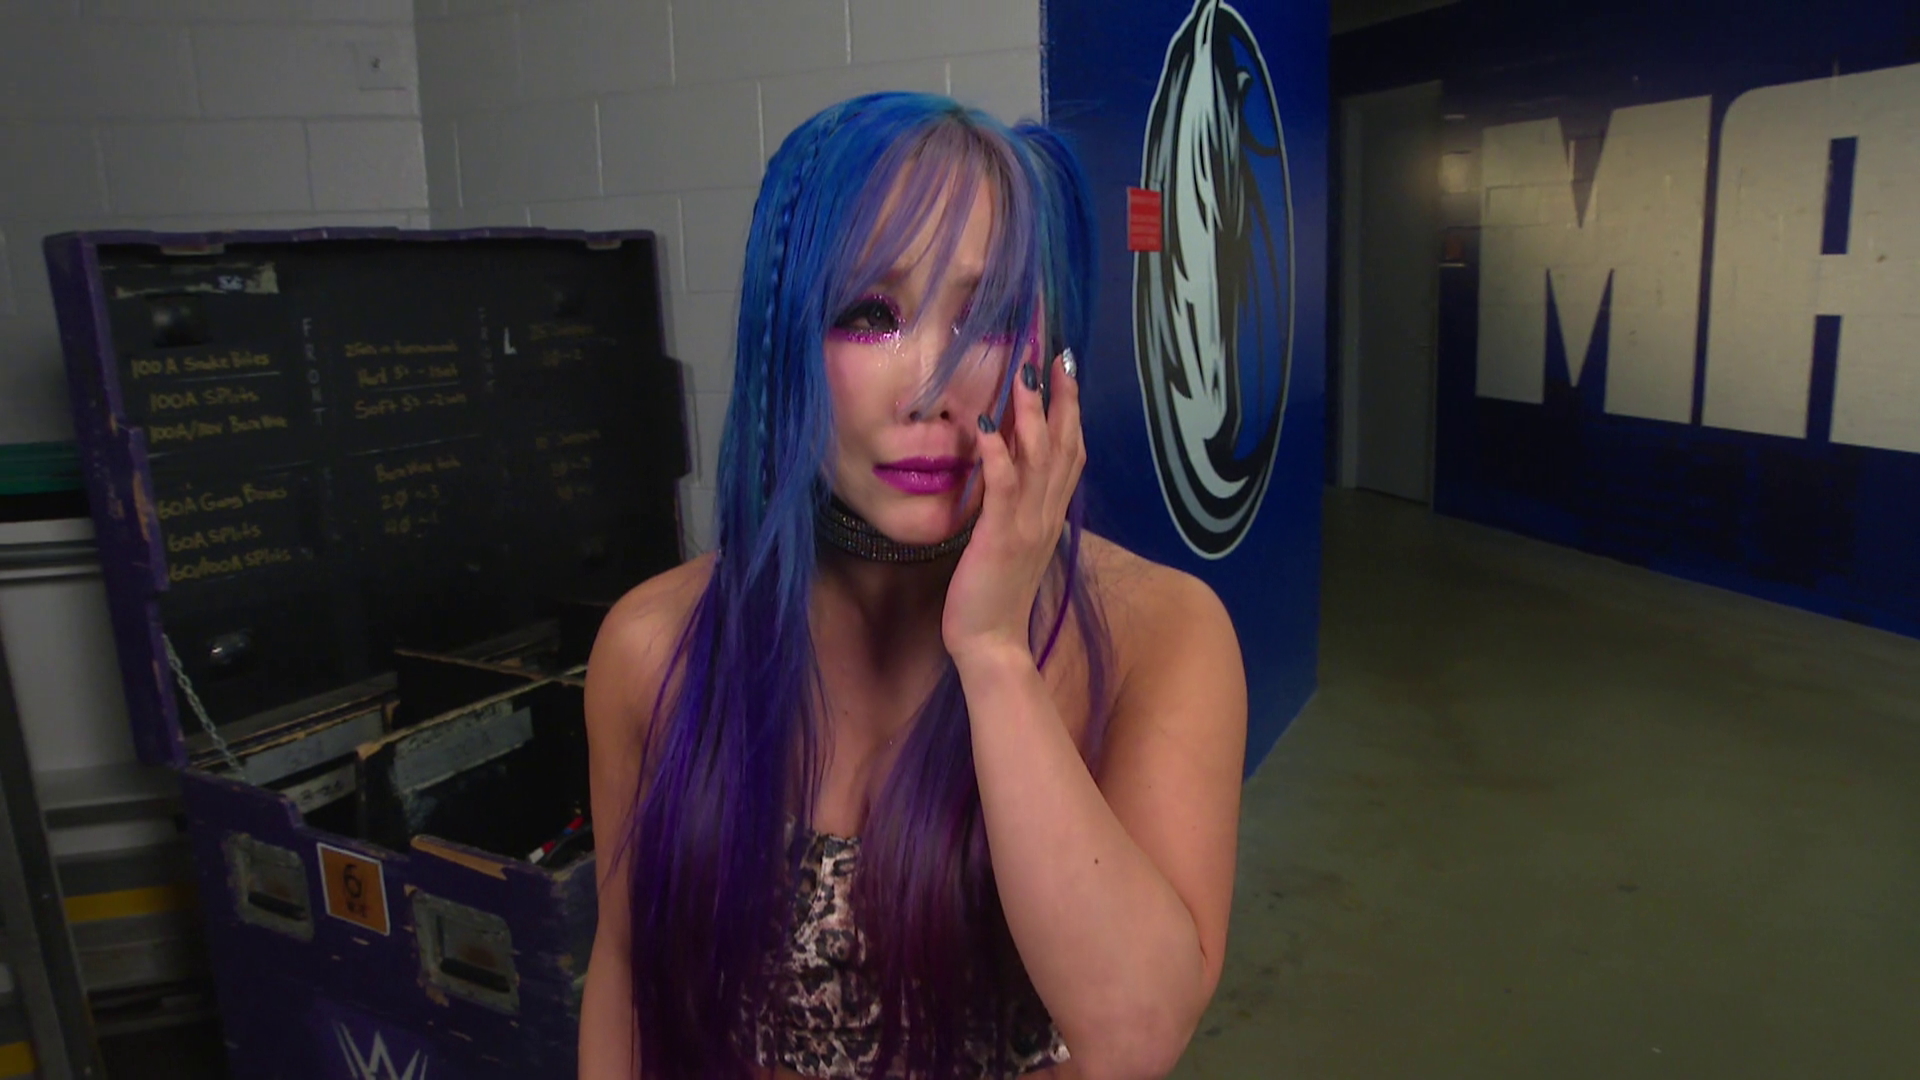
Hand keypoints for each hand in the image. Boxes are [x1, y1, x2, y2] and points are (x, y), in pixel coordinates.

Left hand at [943, 344, 1083, 663]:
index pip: (1071, 453)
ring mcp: (1027, 525)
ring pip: (1039, 459)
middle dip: (1061, 398)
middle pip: (1065, 445)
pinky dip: (998, 454)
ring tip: (1024, 374)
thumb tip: (1008, 467)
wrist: (993, 644)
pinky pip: (1003, 488)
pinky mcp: (1000, 537)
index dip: (1072, 410)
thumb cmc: (996, 595)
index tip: (1067, 371)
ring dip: (1032, 414)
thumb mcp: (1013, 541)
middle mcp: (1047, 514)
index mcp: (1051, 514)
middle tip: (1058, 355)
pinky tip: (988, 426)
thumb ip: (1017, 506)